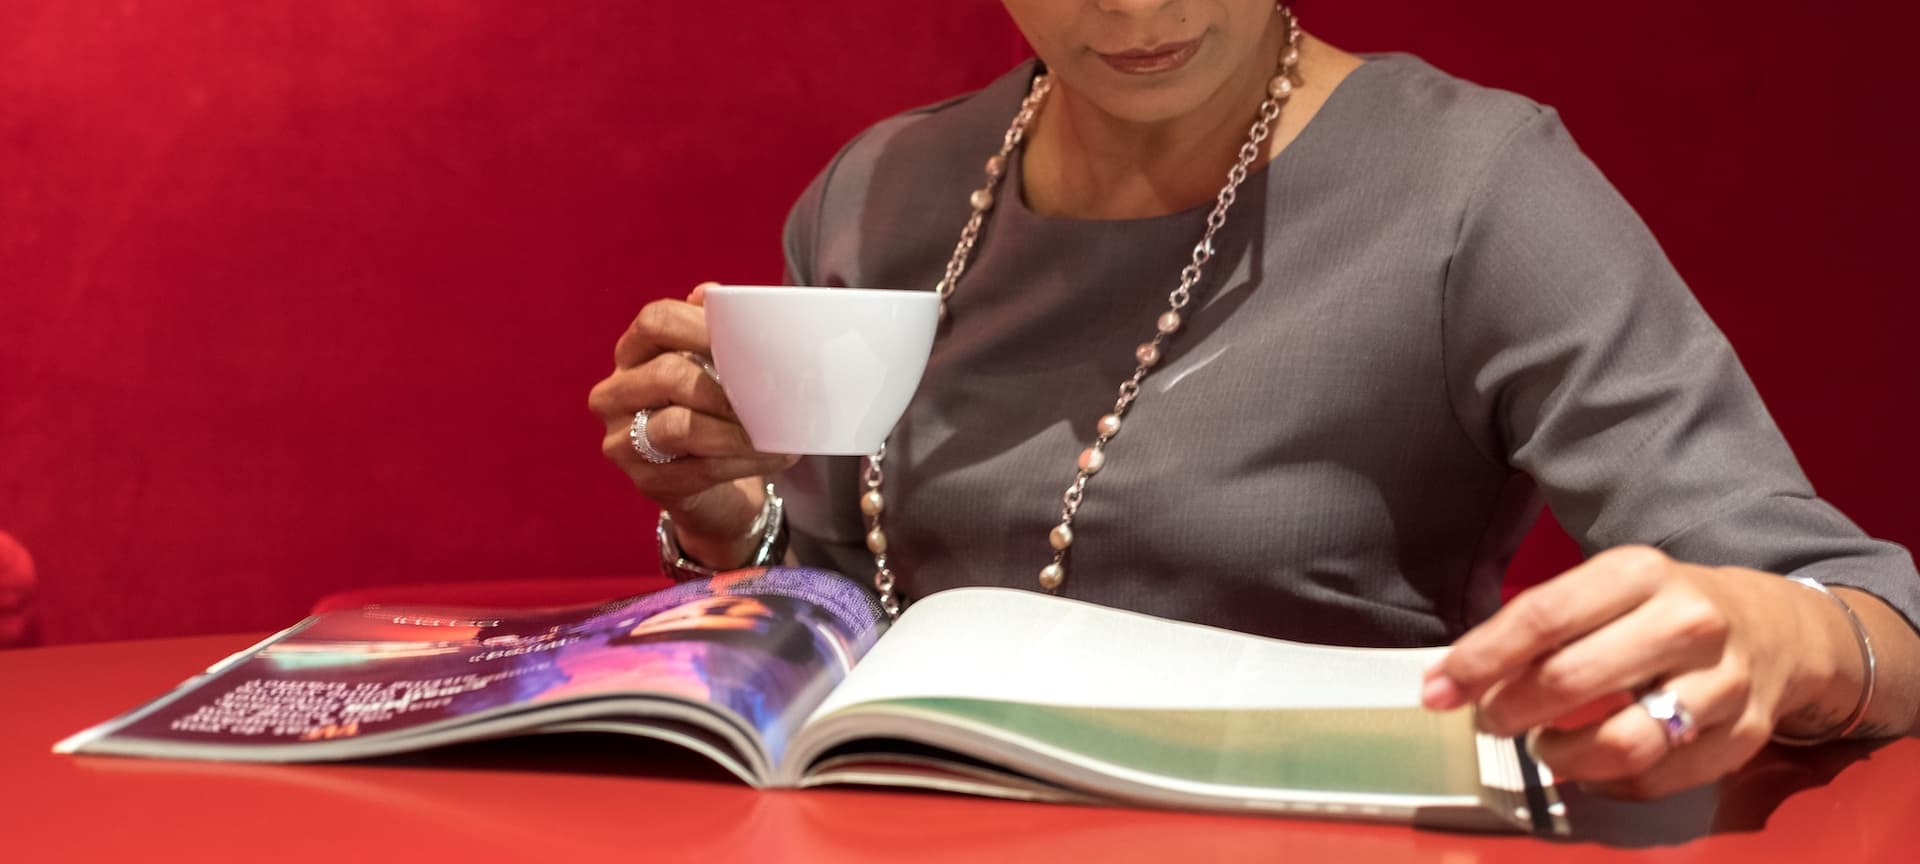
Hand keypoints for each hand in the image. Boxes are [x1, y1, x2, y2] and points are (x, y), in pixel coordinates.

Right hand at [587, 282, 798, 566]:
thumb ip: (713, 330)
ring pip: (681, 426)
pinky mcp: (647, 483)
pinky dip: (745, 462)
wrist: (712, 486)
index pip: (654, 321)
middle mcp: (615, 395)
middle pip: (668, 374)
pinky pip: (701, 468)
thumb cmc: (713, 411)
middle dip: (725, 385)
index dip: (700, 323)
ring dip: (737, 430)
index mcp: (631, 354)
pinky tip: (775, 456)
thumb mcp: (713, 367)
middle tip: (770, 394)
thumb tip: (712, 292)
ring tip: (776, 431)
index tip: (748, 336)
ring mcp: (624, 442)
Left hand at [1420, 546, 1854, 799]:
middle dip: (1510, 709)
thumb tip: (1455, 675)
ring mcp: (1723, 683)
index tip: (1436, 690)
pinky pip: (1657, 779)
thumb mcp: (1609, 590)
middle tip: (1489, 719)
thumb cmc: (1665, 610)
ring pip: (1621, 743)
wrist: (1779, 630)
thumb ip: (1541, 626)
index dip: (1480, 659)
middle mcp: (1687, 622)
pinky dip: (1607, 783)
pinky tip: (1588, 767)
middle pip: (1572, 680)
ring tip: (1542, 744)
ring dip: (1561, 755)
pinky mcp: (1744, 736)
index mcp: (1640, 573)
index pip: (1543, 616)